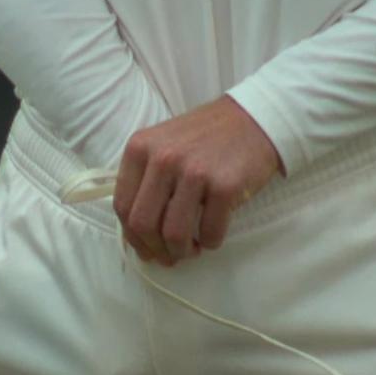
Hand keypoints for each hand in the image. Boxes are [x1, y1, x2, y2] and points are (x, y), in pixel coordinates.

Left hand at [113, 95, 283, 266]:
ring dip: (182, 252)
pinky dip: (210, 243)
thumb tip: (136, 234)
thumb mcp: (163, 145)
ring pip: (174, 234)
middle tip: (169, 256)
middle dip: (155, 249)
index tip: (146, 248)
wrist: (254, 119)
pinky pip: (210, 232)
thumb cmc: (205, 138)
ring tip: (191, 249)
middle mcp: (163, 158)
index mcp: (140, 148)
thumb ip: (145, 180)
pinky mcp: (225, 185)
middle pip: (143, 224)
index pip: (122, 206)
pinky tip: (212, 236)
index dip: (132, 236)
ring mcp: (194, 171)